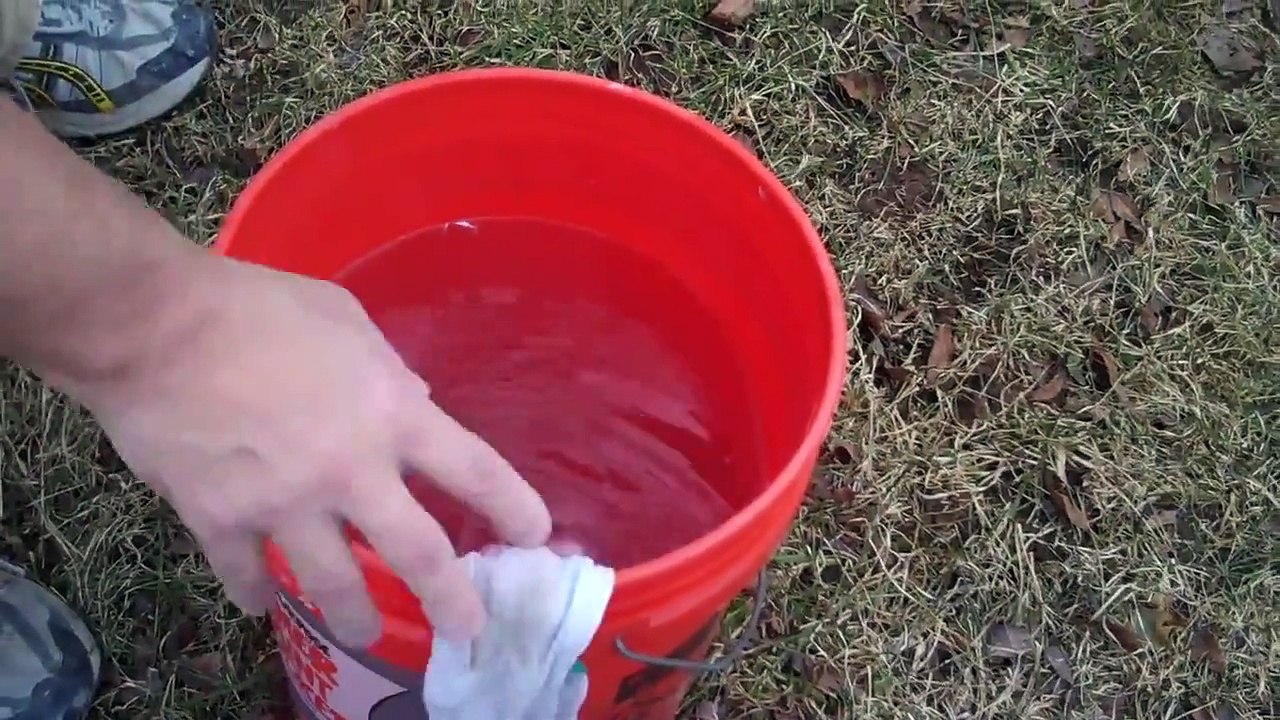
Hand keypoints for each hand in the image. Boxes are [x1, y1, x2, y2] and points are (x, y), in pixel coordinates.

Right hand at [73, 256, 550, 646]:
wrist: (152, 324)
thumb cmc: (255, 306)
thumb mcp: (345, 320)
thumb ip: (386, 369)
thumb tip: (411, 399)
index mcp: (390, 412)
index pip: (474, 470)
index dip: (513, 507)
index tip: (536, 535)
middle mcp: (350, 471)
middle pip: (419, 555)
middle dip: (453, 602)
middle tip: (468, 629)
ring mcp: (284, 505)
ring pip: (335, 587)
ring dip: (358, 618)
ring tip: (367, 633)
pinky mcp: (220, 521)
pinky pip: (245, 576)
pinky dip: (256, 592)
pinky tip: (262, 601)